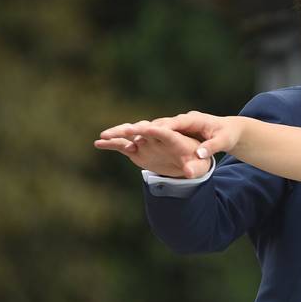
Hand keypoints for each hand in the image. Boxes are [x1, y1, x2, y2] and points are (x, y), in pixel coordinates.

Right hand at [94, 119, 210, 177]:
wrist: (193, 158)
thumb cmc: (201, 157)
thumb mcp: (202, 163)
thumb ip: (195, 166)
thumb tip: (190, 173)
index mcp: (176, 135)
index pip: (165, 130)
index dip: (156, 130)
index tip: (146, 128)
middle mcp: (159, 134)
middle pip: (144, 129)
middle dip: (133, 129)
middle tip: (123, 130)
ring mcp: (148, 141)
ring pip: (131, 134)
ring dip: (119, 134)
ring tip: (103, 136)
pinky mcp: (140, 148)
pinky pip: (124, 144)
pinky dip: (113, 143)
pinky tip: (99, 143)